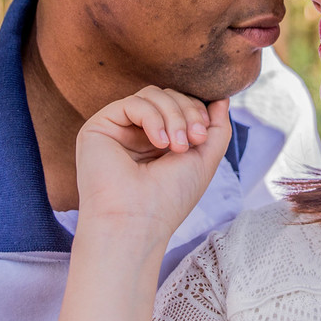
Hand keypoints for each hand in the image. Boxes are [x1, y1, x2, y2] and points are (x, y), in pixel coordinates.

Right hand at [74, 86, 232, 240]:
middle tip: (194, 140)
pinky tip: (159, 143)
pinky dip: (153, 118)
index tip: (202, 137)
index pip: (179, 104)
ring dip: (174, 115)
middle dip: (187, 112)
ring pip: (152, 95)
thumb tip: (222, 97)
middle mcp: (135, 132)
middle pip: (167, 95)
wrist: (137, 225)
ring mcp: (116, 129)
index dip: (195, 110)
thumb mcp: (204, 159)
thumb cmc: (169, 199)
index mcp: (157, 140)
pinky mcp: (98, 127)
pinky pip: (133, 103)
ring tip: (177, 147)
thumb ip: (216, 128)